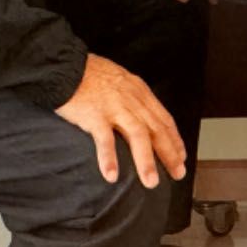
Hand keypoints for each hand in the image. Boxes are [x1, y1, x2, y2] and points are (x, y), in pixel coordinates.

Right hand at [55, 54, 185, 188]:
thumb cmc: (89, 73)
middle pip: (156, 129)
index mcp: (138, 91)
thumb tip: (139, 115)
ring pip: (137, 136)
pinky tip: (111, 175)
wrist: (66, 65)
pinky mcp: (95, 115)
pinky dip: (109, 158)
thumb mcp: (119, 80)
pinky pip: (105, 140)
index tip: (181, 156)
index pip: (163, 118)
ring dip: (146, 161)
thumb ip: (130, 98)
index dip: (174, 139)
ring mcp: (114, 107)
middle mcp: (131, 99)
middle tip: (177, 174)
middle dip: (169, 154)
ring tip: (150, 181)